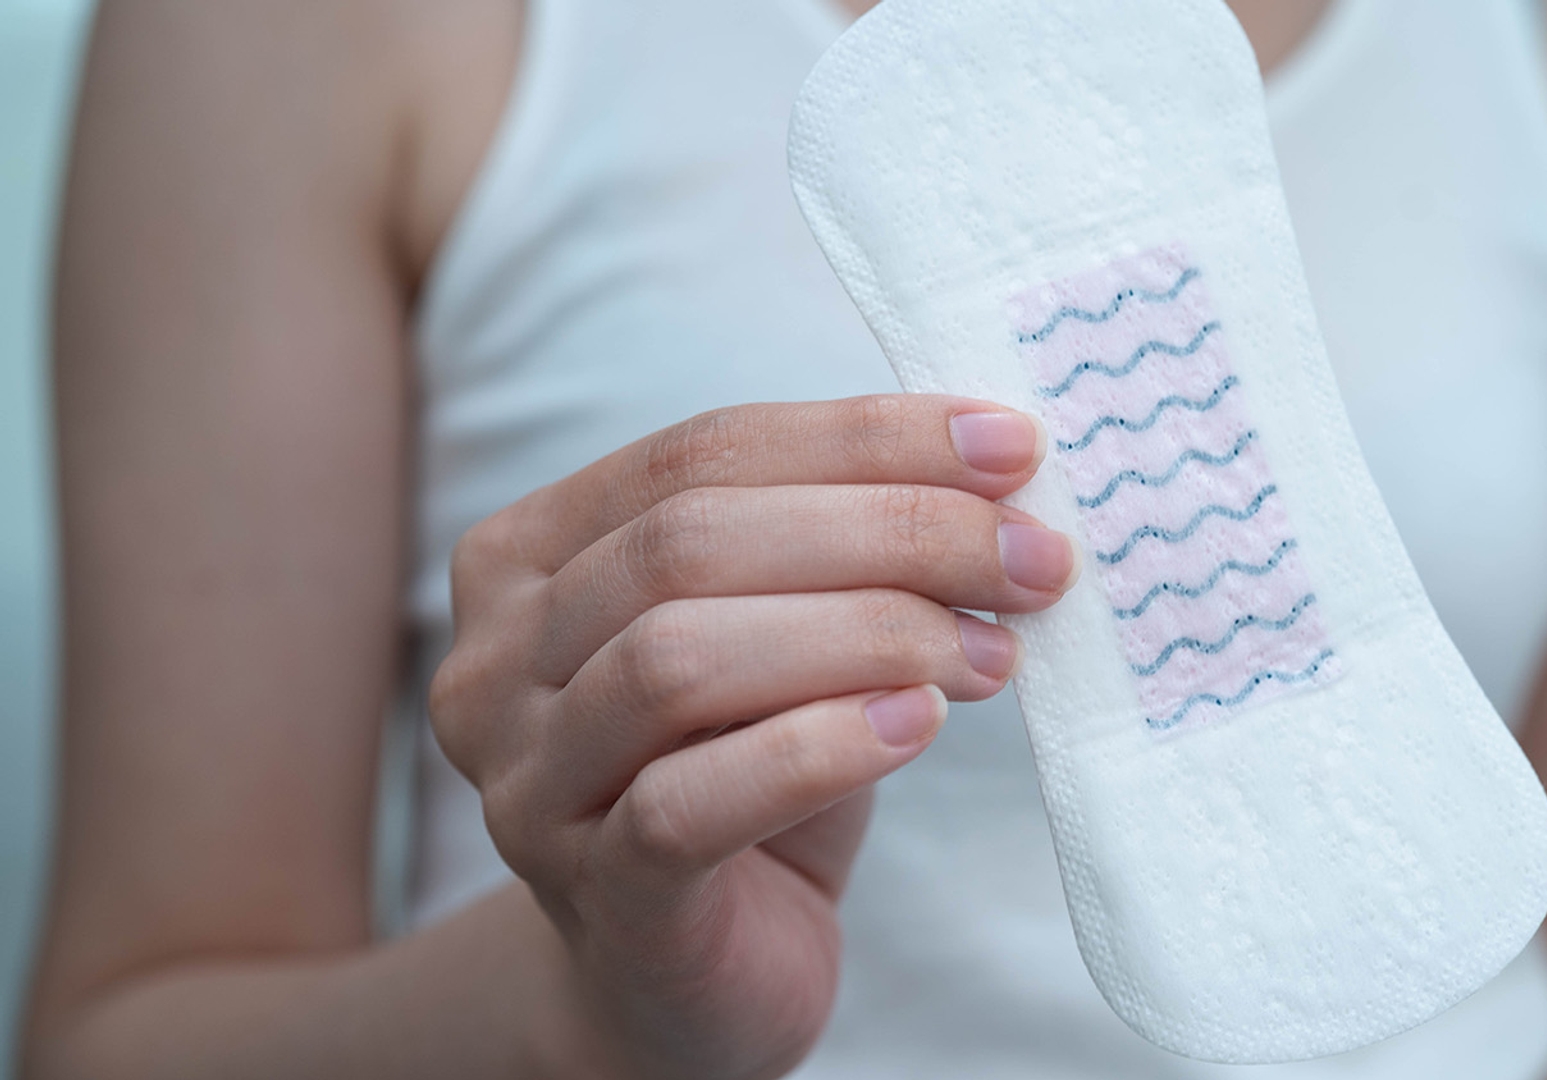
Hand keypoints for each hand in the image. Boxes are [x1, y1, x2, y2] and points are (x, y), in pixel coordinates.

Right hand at [428, 396, 1075, 1078]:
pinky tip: (918, 727)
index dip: (863, 438)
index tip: (1010, 447)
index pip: (699, 452)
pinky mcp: (595, 894)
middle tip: (1031, 558)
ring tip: (993, 653)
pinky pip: (690, 803)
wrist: (690, 975)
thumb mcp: (782, 632)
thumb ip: (836, 543)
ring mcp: (528, 784)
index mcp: (529, 556)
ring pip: (679, 660)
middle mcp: (496, 660)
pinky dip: (818, 749)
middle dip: (889, 530)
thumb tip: (994, 469)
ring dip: (867, 634)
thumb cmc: (746, 774)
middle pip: (688, 542)